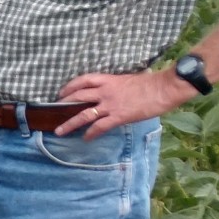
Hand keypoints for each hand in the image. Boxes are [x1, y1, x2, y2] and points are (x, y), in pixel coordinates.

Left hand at [53, 68, 192, 138]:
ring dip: (69, 123)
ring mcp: (111, 104)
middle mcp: (105, 91)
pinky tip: (86, 138)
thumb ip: (116, 86)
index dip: (69, 87)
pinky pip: (100, 127)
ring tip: (59, 131)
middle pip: (77, 97)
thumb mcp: (128, 80)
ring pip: (83, 114)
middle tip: (54, 111)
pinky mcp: (119, 116)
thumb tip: (112, 92)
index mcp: (108, 80)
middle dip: (63, 105)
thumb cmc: (151, 83)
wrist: (164, 88)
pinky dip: (91, 133)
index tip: (62, 93)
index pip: (83, 80)